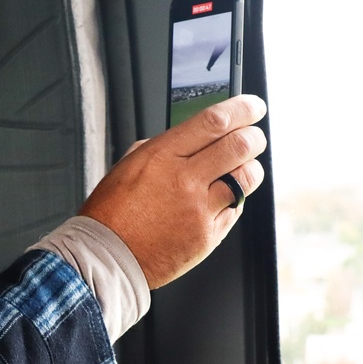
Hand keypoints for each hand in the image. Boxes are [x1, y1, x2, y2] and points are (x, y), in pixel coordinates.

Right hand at [79, 95, 266, 288]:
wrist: (108, 256)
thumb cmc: (113, 212)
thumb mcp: (130, 164)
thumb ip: (165, 148)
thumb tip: (192, 138)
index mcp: (162, 156)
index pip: (214, 122)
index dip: (241, 109)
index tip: (253, 107)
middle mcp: (184, 180)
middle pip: (239, 146)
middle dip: (254, 137)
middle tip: (254, 137)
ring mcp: (198, 210)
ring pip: (246, 178)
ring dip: (251, 167)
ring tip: (243, 167)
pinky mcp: (207, 236)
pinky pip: (235, 209)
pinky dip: (235, 199)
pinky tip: (223, 197)